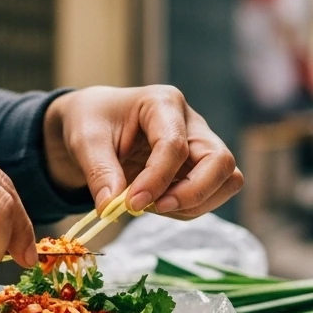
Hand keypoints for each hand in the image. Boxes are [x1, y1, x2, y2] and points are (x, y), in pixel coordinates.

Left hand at [42, 86, 242, 217]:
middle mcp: (192, 123)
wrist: (97, 122)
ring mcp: (201, 146)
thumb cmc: (93, 121)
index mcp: (163, 103)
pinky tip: (156, 204)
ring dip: (193, 204)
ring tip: (151, 206)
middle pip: (221, 162)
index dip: (156, 179)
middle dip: (193, 193)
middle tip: (155, 207)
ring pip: (226, 181)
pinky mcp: (200, 168)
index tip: (131, 203)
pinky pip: (211, 195)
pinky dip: (187, 209)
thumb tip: (111, 207)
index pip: (175, 145)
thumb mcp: (86, 140)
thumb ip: (99, 172)